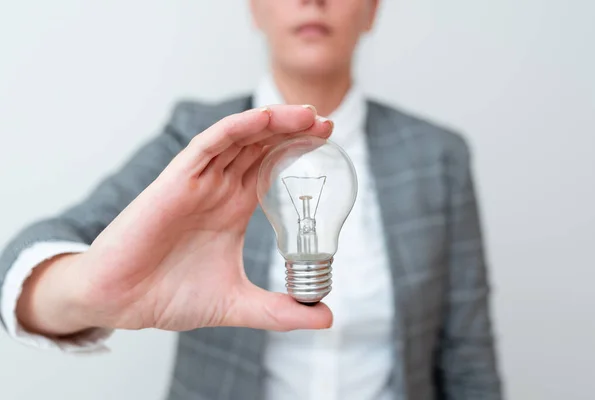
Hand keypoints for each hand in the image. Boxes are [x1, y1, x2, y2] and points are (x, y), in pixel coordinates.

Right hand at [17, 105, 333, 335]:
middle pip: (261, 147)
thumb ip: (280, 311)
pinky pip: (208, 146)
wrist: (120, 304)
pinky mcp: (175, 181)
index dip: (298, 151)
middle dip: (294, 131)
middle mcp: (218, 190)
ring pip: (239, 139)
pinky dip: (235, 129)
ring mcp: (197, 182)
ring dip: (272, 123)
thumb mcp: (237, 303)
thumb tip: (325, 318)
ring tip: (306, 114)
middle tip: (326, 122)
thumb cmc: (169, 297)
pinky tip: (263, 120)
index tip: (329, 141)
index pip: (271, 168)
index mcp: (233, 209)